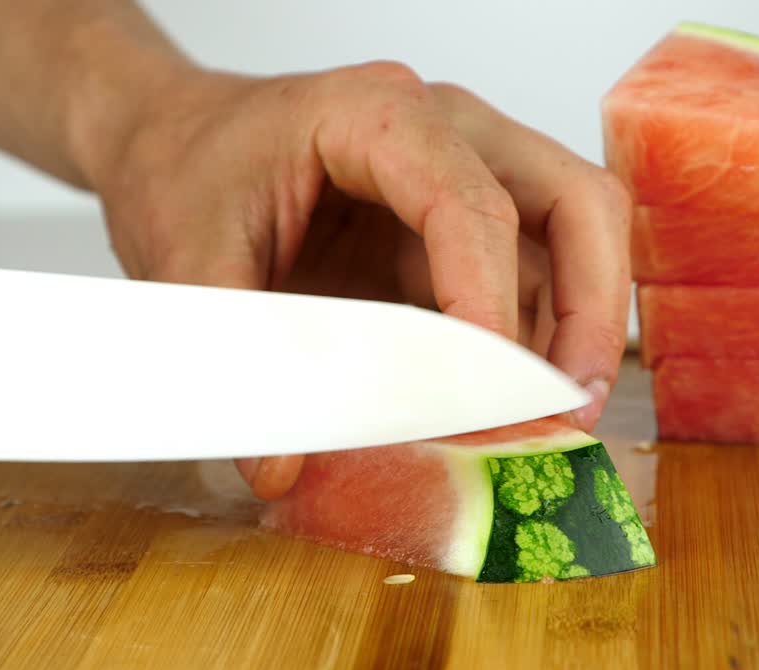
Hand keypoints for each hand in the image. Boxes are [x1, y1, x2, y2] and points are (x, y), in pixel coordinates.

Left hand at [82, 63, 630, 499]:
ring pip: (572, 234)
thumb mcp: (188, 260)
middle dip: (589, 308)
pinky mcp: (457, 222)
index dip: (491, 300)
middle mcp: (443, 128)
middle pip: (571, 199)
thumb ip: (238, 356)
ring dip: (577, 328)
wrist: (169, 140)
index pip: (470, 201)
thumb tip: (281, 467)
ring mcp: (463, 169)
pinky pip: (530, 271)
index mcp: (374, 113)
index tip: (494, 391)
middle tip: (571, 403)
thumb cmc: (184, 168)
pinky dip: (536, 336)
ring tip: (554, 417)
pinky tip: (511, 400)